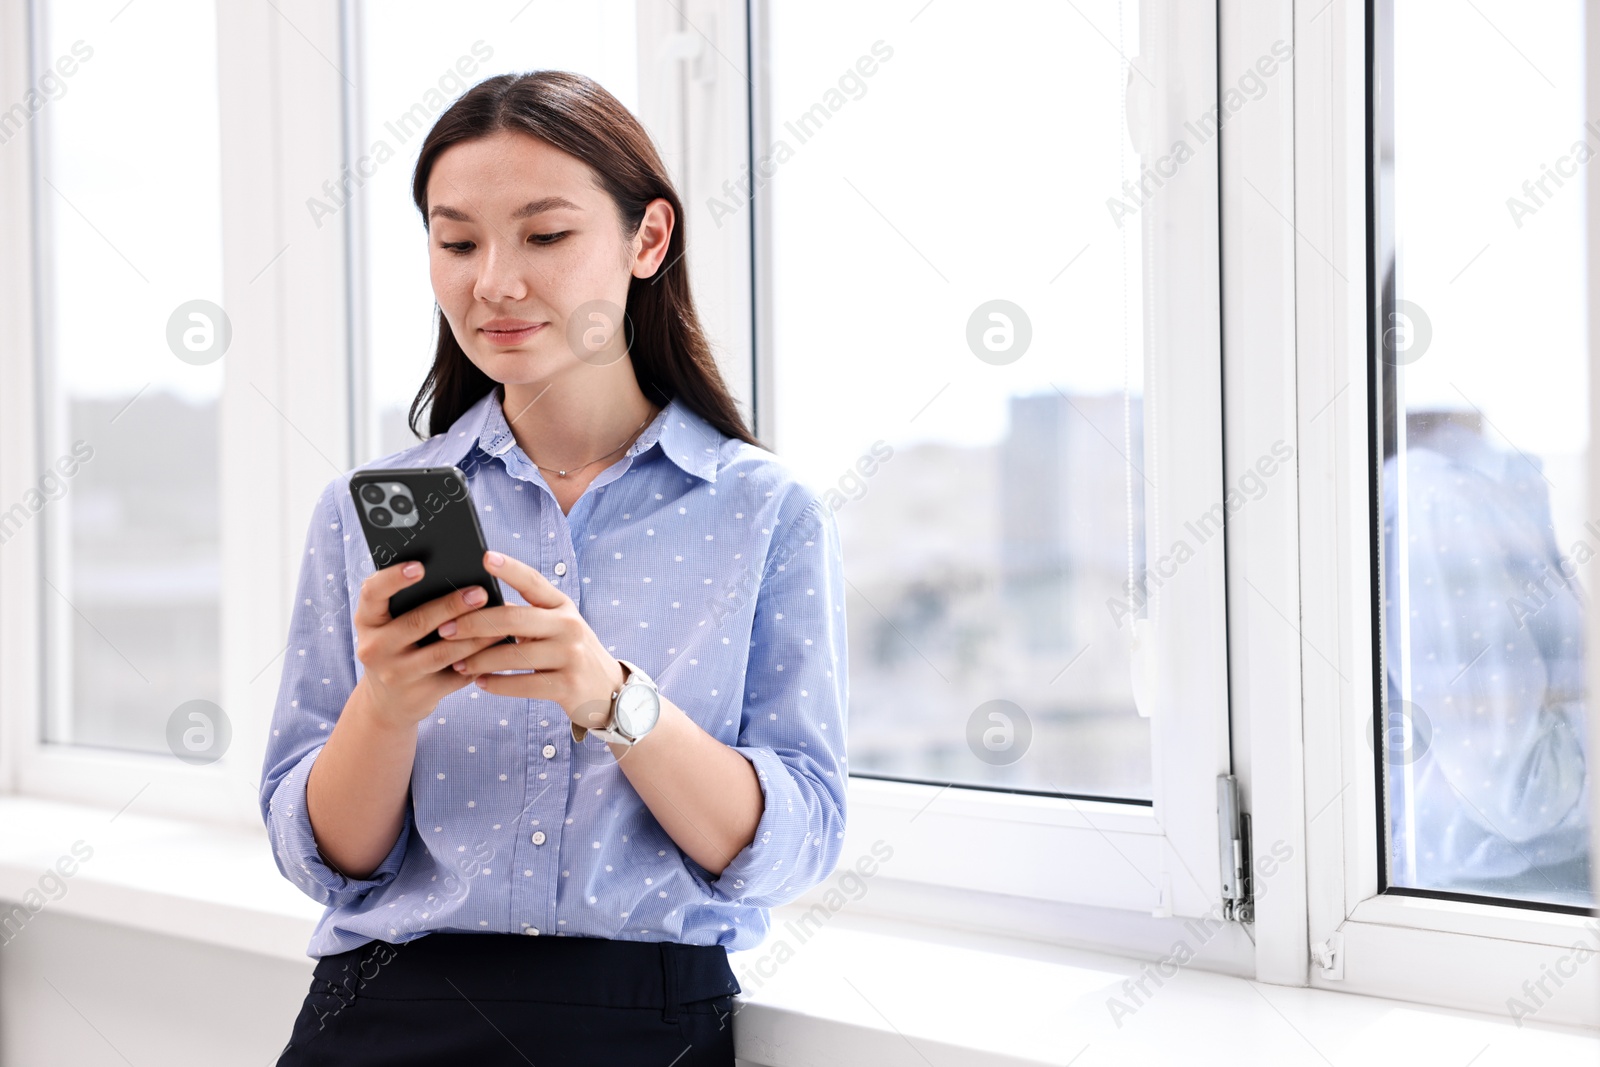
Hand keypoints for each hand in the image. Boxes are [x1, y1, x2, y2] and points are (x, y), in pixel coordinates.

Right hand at [351, 560, 505, 728]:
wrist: (387, 703)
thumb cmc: (397, 646)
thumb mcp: (388, 624)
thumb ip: (408, 600)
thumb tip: (459, 572)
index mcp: (367, 621)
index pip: (372, 593)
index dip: (394, 578)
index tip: (420, 566)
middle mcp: (375, 648)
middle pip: (416, 622)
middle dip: (451, 606)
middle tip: (480, 592)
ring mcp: (396, 674)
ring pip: (442, 652)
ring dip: (474, 635)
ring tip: (499, 619)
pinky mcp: (420, 695)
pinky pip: (456, 674)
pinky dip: (480, 658)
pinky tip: (499, 646)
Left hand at [438, 550, 626, 730]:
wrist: (609, 691)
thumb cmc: (569, 653)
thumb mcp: (555, 628)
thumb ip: (525, 616)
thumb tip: (476, 605)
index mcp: (562, 606)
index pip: (534, 582)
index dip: (510, 568)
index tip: (485, 557)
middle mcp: (569, 626)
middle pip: (514, 619)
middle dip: (474, 624)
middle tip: (446, 629)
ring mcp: (570, 656)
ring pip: (513, 655)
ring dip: (479, 660)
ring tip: (457, 663)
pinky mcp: (567, 686)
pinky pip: (522, 684)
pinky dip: (496, 684)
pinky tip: (480, 682)